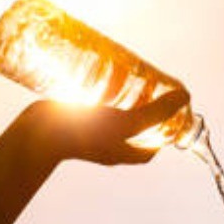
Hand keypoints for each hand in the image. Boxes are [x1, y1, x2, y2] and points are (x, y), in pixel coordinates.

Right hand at [23, 90, 190, 165]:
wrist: (39, 134)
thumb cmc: (85, 133)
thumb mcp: (128, 122)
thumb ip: (157, 112)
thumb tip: (185, 98)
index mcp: (124, 152)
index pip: (152, 148)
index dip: (164, 133)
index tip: (171, 114)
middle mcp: (108, 144)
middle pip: (135, 127)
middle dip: (145, 108)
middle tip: (152, 87)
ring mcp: (90, 132)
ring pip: (114, 113)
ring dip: (124, 95)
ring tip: (132, 75)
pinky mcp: (75, 119)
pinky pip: (94, 104)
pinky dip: (102, 89)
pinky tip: (104, 70)